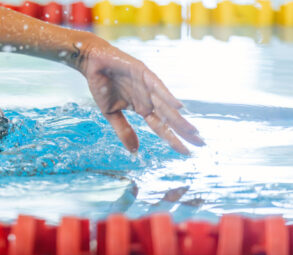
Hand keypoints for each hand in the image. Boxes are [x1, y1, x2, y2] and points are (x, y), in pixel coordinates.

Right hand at [80, 42, 204, 154]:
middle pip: (169, 119)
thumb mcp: (110, 114)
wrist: (92, 63)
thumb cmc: (102, 85)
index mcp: (142, 108)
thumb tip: (134, 151)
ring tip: (193, 131)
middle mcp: (149, 99)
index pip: (161, 127)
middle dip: (184, 131)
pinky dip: (167, 97)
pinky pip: (158, 87)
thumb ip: (123, 130)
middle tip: (200, 144)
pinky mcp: (144, 74)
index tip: (185, 152)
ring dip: (180, 119)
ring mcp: (148, 87)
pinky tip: (178, 107)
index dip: (173, 139)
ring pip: (167, 106)